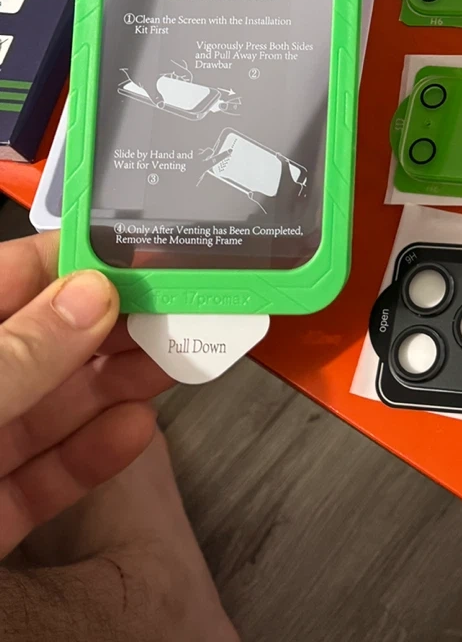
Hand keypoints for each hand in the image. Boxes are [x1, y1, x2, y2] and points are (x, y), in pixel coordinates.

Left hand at [0, 231, 171, 558]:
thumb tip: (85, 298)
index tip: (136, 256)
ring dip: (111, 384)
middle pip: (32, 345)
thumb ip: (16, 358)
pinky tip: (132, 432)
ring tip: (167, 363)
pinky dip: (89, 456)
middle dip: (106, 325)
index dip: (70, 265)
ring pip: (42, 410)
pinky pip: (38, 478)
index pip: (2, 283)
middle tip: (171, 312)